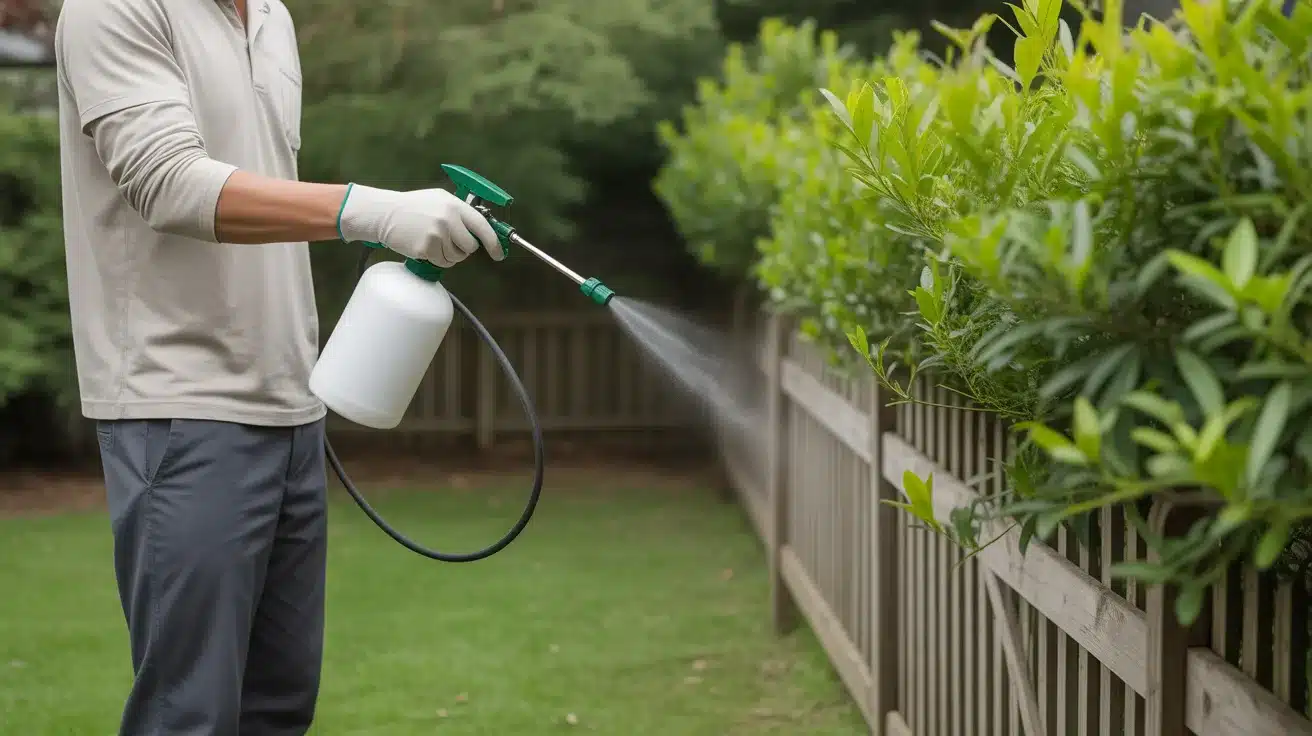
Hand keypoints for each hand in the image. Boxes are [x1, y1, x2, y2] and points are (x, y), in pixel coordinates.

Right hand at [336, 184, 502, 265]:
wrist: (385, 214)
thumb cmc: (413, 207)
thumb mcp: (439, 199)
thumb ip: (460, 212)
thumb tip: (483, 229)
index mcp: (454, 205)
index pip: (483, 226)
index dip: (494, 242)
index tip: (499, 254)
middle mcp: (448, 219)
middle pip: (470, 246)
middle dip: (463, 249)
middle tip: (449, 242)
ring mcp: (438, 234)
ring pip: (457, 257)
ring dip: (449, 255)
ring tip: (434, 242)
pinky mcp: (427, 248)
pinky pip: (443, 262)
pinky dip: (437, 259)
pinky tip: (426, 248)